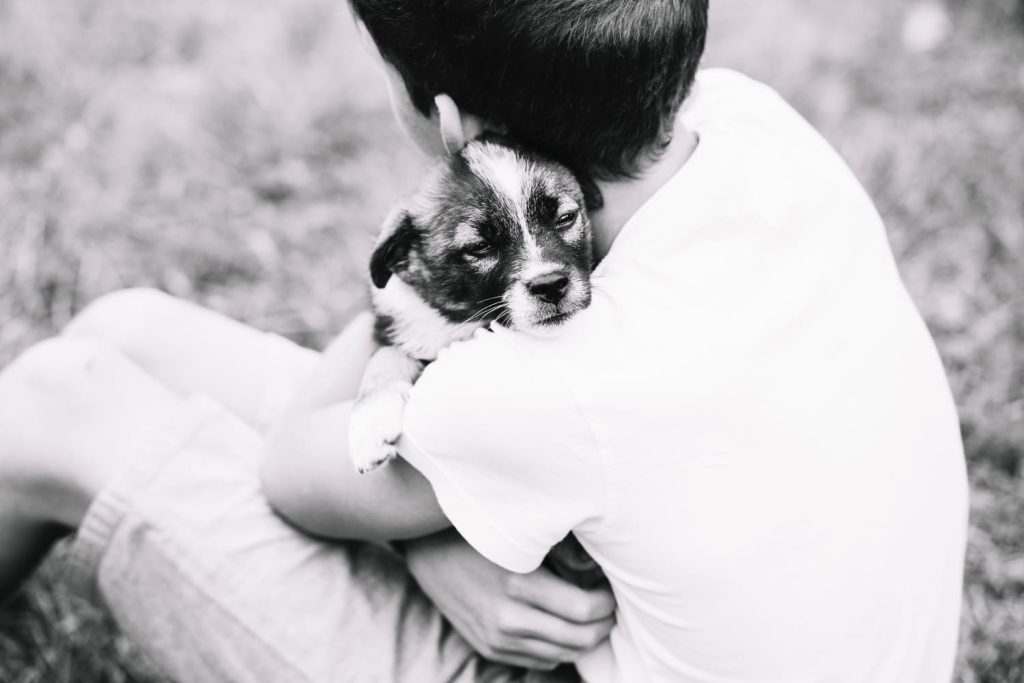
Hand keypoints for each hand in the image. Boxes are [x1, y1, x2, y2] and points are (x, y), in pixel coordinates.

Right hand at [405, 529, 615, 669]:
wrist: (428, 553)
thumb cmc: (479, 535)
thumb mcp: (518, 537)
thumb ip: (557, 551)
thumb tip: (599, 566)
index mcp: (519, 584)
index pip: (583, 610)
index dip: (607, 604)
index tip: (612, 591)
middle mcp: (508, 619)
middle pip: (578, 638)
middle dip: (603, 625)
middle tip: (611, 608)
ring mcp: (497, 639)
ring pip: (561, 654)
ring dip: (584, 640)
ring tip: (593, 620)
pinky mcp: (489, 649)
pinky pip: (539, 660)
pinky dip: (559, 649)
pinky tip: (564, 629)